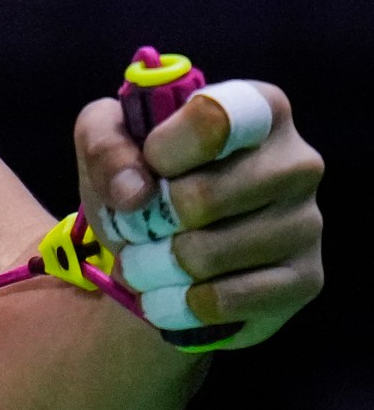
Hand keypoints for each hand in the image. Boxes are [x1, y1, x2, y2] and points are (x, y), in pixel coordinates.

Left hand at [77, 81, 324, 347]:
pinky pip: (224, 300)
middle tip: (136, 226)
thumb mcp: (104, 138)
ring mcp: (306, 224)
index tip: (148, 162)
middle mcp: (297, 162)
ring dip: (155, 264)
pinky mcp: (304, 280)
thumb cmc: (141, 176)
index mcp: (259, 108)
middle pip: (202, 197)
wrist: (159, 245)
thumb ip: (105, 142)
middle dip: (148, 220)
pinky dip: (178, 301)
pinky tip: (171, 290)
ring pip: (208, 255)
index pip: (215, 117)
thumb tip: (134, 192)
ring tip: (146, 259)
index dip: (164, 148)